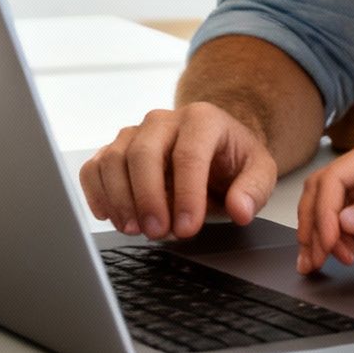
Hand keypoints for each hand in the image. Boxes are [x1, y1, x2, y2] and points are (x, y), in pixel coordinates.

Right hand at [78, 101, 278, 240]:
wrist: (212, 148)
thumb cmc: (232, 160)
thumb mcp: (259, 171)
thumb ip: (253, 189)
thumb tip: (240, 210)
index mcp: (202, 119)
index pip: (188, 155)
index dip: (186, 195)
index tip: (187, 228)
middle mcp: (163, 120)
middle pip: (143, 153)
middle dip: (148, 198)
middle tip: (157, 233)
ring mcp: (135, 133)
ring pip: (113, 159)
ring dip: (120, 199)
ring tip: (136, 230)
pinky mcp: (115, 150)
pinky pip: (94, 167)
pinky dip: (96, 193)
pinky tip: (111, 216)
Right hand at [294, 134, 353, 273]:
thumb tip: (346, 218)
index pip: (335, 177)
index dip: (323, 210)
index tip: (327, 239)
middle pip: (326, 194)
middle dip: (317, 225)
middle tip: (316, 257)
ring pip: (336, 213)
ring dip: (328, 237)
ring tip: (335, 260)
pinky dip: (347, 241)